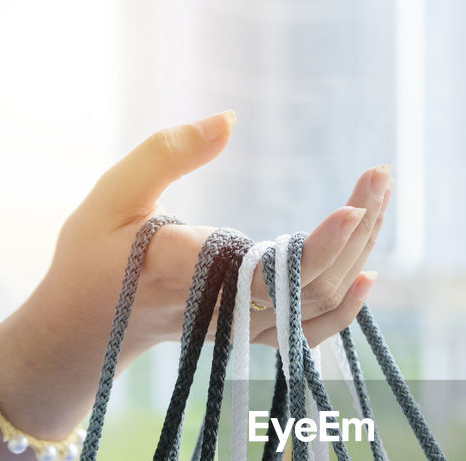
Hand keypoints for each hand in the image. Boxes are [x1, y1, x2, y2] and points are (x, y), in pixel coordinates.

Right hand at [36, 110, 391, 362]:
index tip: (354, 207)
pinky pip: (307, 332)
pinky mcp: (248, 335)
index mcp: (187, 271)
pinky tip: (368, 273)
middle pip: (309, 283)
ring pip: (316, 303)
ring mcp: (240, 329)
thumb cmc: (94, 257)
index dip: (319, 245)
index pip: (268, 269)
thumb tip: (229, 120)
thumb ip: (167, 154)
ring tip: (378, 197)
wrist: (85, 328)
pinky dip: (344, 310)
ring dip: (357, 252)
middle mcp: (223, 309)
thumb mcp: (113, 195)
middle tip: (380, 175)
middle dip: (356, 229)